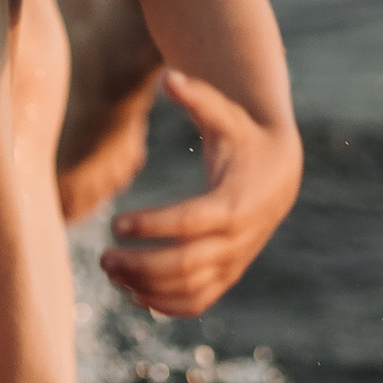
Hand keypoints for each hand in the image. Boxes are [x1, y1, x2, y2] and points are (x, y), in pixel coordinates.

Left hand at [101, 69, 300, 319]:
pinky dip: (167, 305)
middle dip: (140, 266)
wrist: (280, 176)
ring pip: (188, 289)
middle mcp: (236, 240)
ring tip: (111, 273)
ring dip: (146, 287)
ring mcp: (233, 263)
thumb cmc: (245, 140)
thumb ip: (198, 98)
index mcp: (233, 203)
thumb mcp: (226, 115)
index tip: (116, 224)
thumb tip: (171, 76)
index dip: (152, 226)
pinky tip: (135, 295)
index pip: (189, 223)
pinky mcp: (228, 276)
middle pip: (184, 265)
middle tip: (103, 258)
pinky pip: (198, 301)